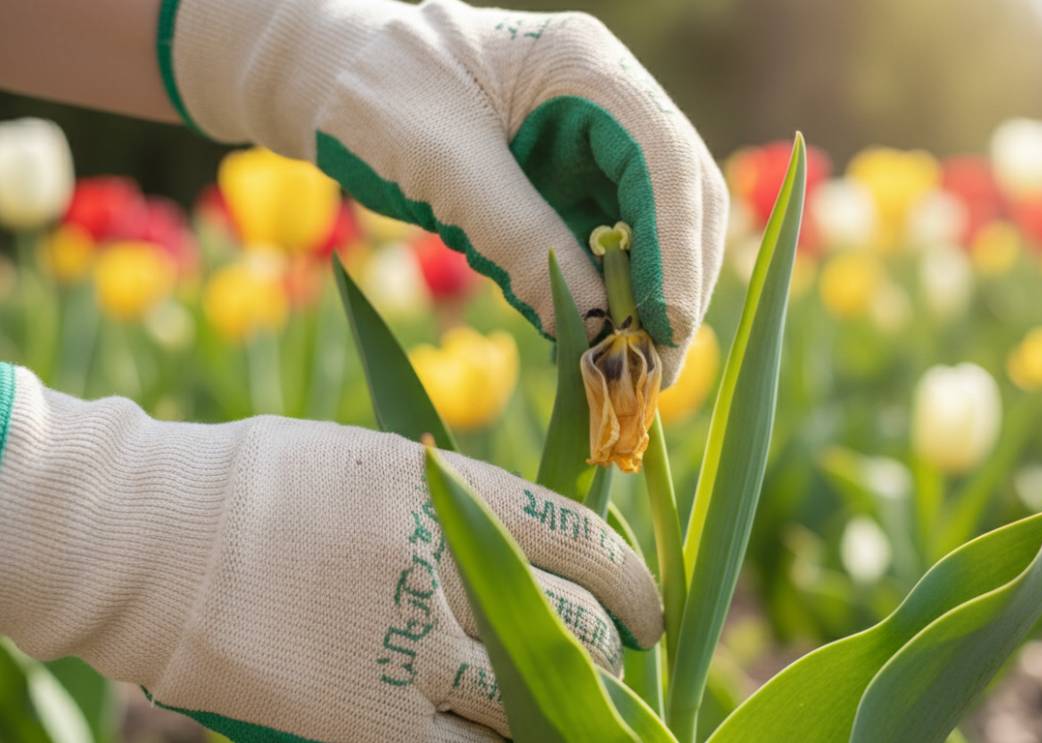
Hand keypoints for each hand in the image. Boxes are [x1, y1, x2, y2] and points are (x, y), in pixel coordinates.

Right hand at [0, 365, 660, 741]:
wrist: (158, 539)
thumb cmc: (265, 485)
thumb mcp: (382, 463)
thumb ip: (460, 504)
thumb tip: (525, 542)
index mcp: (465, 494)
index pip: (589, 544)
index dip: (635, 584)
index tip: (645, 609)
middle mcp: (456, 571)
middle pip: (578, 628)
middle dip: (609, 651)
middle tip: (608, 661)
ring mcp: (416, 650)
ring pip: (536, 700)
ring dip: (564, 707)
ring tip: (562, 707)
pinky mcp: (371, 720)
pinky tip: (500, 739)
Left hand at [160, 0, 726, 381]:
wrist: (332, 83)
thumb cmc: (374, 98)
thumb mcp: (442, 166)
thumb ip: (519, 237)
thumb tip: (598, 327)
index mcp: (585, 66)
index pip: (665, 160)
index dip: (676, 249)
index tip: (666, 327)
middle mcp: (608, 104)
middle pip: (682, 196)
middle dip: (677, 282)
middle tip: (657, 369)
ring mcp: (595, 146)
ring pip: (656, 230)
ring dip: (649, 300)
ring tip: (632, 372)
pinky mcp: (572, 187)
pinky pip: (608, 249)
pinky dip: (607, 298)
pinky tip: (598, 346)